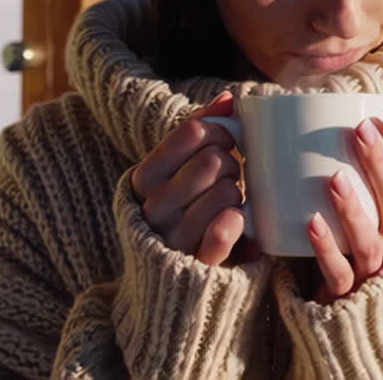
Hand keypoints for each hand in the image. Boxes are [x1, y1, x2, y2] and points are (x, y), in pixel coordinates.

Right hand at [130, 91, 248, 265]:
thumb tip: (228, 99)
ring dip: (239, 194)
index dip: (221, 131)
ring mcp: (174, 237)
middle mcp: (153, 207)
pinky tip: (237, 220)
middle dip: (233, 164)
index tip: (227, 143)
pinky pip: (225, 230)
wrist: (169, 284)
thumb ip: (198, 132)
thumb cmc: (180, 212)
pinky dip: (235, 221)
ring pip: (228, 191)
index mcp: (143, 178)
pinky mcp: (199, 264)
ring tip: (231, 204)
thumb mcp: (176, 172)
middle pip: (214, 159)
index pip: (193, 131)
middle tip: (230, 179)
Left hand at [306, 111, 382, 302]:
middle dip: (379, 162)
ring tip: (334, 176)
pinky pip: (338, 270)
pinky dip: (325, 246)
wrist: (360, 315)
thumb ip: (359, 179)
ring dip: (352, 206)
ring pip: (370, 238)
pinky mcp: (348, 292)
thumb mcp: (370, 213)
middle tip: (359, 130)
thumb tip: (329, 122)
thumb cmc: (356, 246)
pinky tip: (311, 222)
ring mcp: (374, 268)